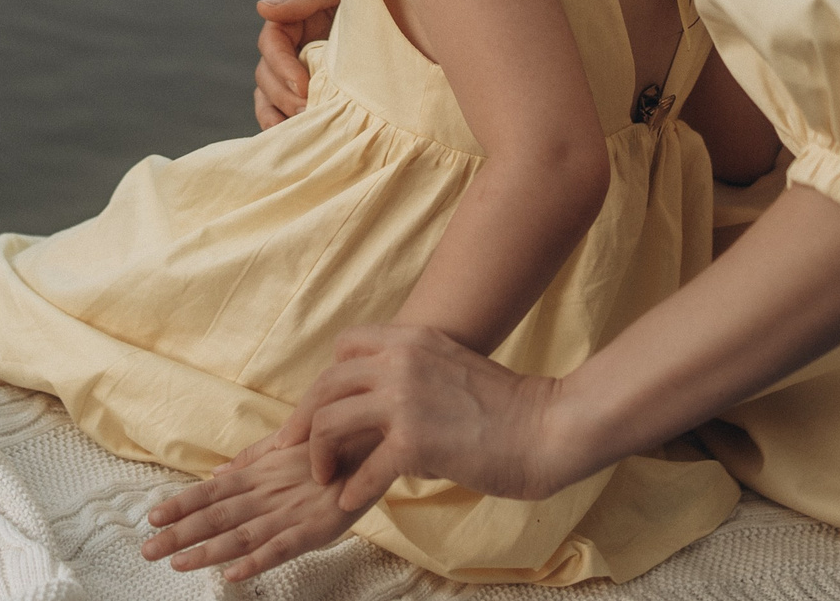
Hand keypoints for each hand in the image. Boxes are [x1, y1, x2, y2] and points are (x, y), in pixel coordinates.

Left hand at [141, 431, 365, 581]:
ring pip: (240, 535)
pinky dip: (256, 561)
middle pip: (217, 516)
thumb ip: (252, 460)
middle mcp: (268, 494)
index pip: (212, 493)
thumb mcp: (287, 445)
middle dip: (179, 533)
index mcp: (261, 475)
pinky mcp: (315, 530)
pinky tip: (232, 574)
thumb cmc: (331, 445)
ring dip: (205, 551)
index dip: (181, 504)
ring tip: (175, 562)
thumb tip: (217, 473)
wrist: (376, 442)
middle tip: (147, 548)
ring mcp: (290, 513)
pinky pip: (280, 549)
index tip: (153, 516)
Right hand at [253, 0, 345, 128]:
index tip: (304, 85)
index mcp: (293, 16)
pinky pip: (292, 105)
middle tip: (308, 110)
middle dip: (282, 95)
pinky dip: (287, 122)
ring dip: (279, 113)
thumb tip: (263, 8)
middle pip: (266, 74)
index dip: (281, 66)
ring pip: (272, 93)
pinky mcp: (320, 84)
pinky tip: (297, 138)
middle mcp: (293, 42)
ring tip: (298, 130)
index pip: (271, 44)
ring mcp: (304, 65)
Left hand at [299, 324, 571, 514]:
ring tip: (323, 476)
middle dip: (303, 418)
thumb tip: (383, 400)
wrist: (547, 427)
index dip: (330, 379)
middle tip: (291, 446)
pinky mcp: (415, 440)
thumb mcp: (451, 367)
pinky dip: (352, 488)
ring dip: (318, 453)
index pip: (347, 345)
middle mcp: (403, 360)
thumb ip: (415, 372)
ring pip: (331, 420)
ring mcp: (406, 399)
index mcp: (414, 338)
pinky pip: (364, 467)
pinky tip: (350, 501)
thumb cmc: (507, 408)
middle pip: (327, 383)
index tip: (323, 409)